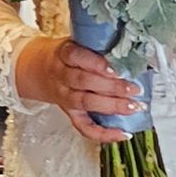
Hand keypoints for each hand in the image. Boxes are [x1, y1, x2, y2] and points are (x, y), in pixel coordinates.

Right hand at [13, 35, 138, 143]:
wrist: (40, 69)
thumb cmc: (69, 55)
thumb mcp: (78, 43)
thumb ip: (98, 47)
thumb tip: (133, 52)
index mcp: (64, 54)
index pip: (77, 57)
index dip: (96, 64)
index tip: (116, 69)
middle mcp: (61, 76)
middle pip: (84, 82)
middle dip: (112, 87)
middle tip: (134, 89)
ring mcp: (64, 97)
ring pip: (85, 102)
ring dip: (111, 106)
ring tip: (133, 107)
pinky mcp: (69, 113)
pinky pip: (84, 127)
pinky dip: (104, 133)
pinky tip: (123, 133)